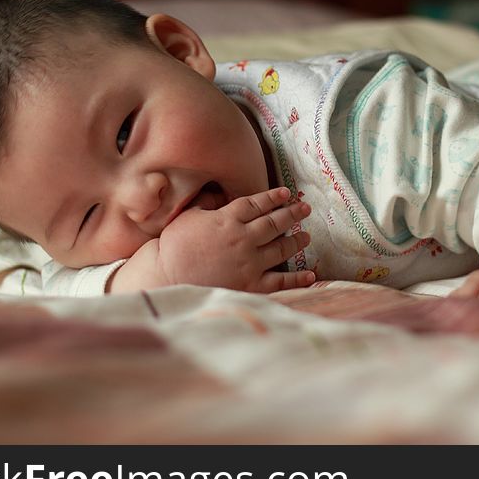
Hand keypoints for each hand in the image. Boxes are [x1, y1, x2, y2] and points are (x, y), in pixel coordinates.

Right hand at [158, 186, 315, 291]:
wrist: (168, 278)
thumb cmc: (174, 246)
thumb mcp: (188, 217)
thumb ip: (207, 204)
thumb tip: (219, 195)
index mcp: (228, 219)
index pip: (257, 204)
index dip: (273, 197)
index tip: (286, 193)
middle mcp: (244, 238)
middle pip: (275, 223)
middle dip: (293, 214)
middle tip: (305, 208)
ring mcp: (250, 262)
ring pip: (282, 248)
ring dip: (297, 241)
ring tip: (307, 236)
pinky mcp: (252, 285)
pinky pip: (281, 281)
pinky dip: (298, 278)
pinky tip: (310, 274)